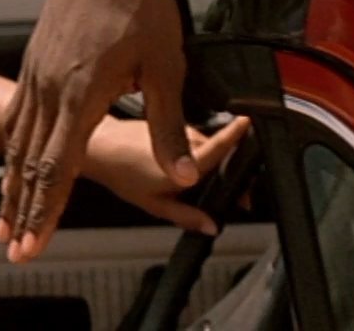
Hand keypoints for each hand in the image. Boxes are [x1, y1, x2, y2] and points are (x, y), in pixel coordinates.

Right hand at [0, 0, 191, 262]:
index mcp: (81, 94)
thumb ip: (168, 125)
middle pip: (30, 162)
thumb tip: (185, 173)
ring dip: (13, 181)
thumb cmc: (142, 4)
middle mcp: (51, 86)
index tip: (32, 243)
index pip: (58, 168)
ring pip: (18, 138)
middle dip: (22, 210)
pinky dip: (12, 144)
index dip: (45, 212)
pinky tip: (12, 158)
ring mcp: (38, 71)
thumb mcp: (168, 67)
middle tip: (12, 246)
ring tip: (6, 214)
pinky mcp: (37, 57)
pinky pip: (18, 110)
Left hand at [83, 116, 251, 231]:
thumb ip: (186, 216)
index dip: (238, 137)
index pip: (220, 146)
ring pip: (209, 147)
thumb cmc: (123, 174)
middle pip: (223, 153)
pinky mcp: (172, 125)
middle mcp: (185, 140)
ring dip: (216, 164)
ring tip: (209, 188)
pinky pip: (195, 140)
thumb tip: (212, 227)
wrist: (100, 148)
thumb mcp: (155, 204)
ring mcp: (179, 130)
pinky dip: (200, 155)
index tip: (253, 128)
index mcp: (186, 161)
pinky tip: (188, 171)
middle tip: (239, 198)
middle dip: (234, 173)